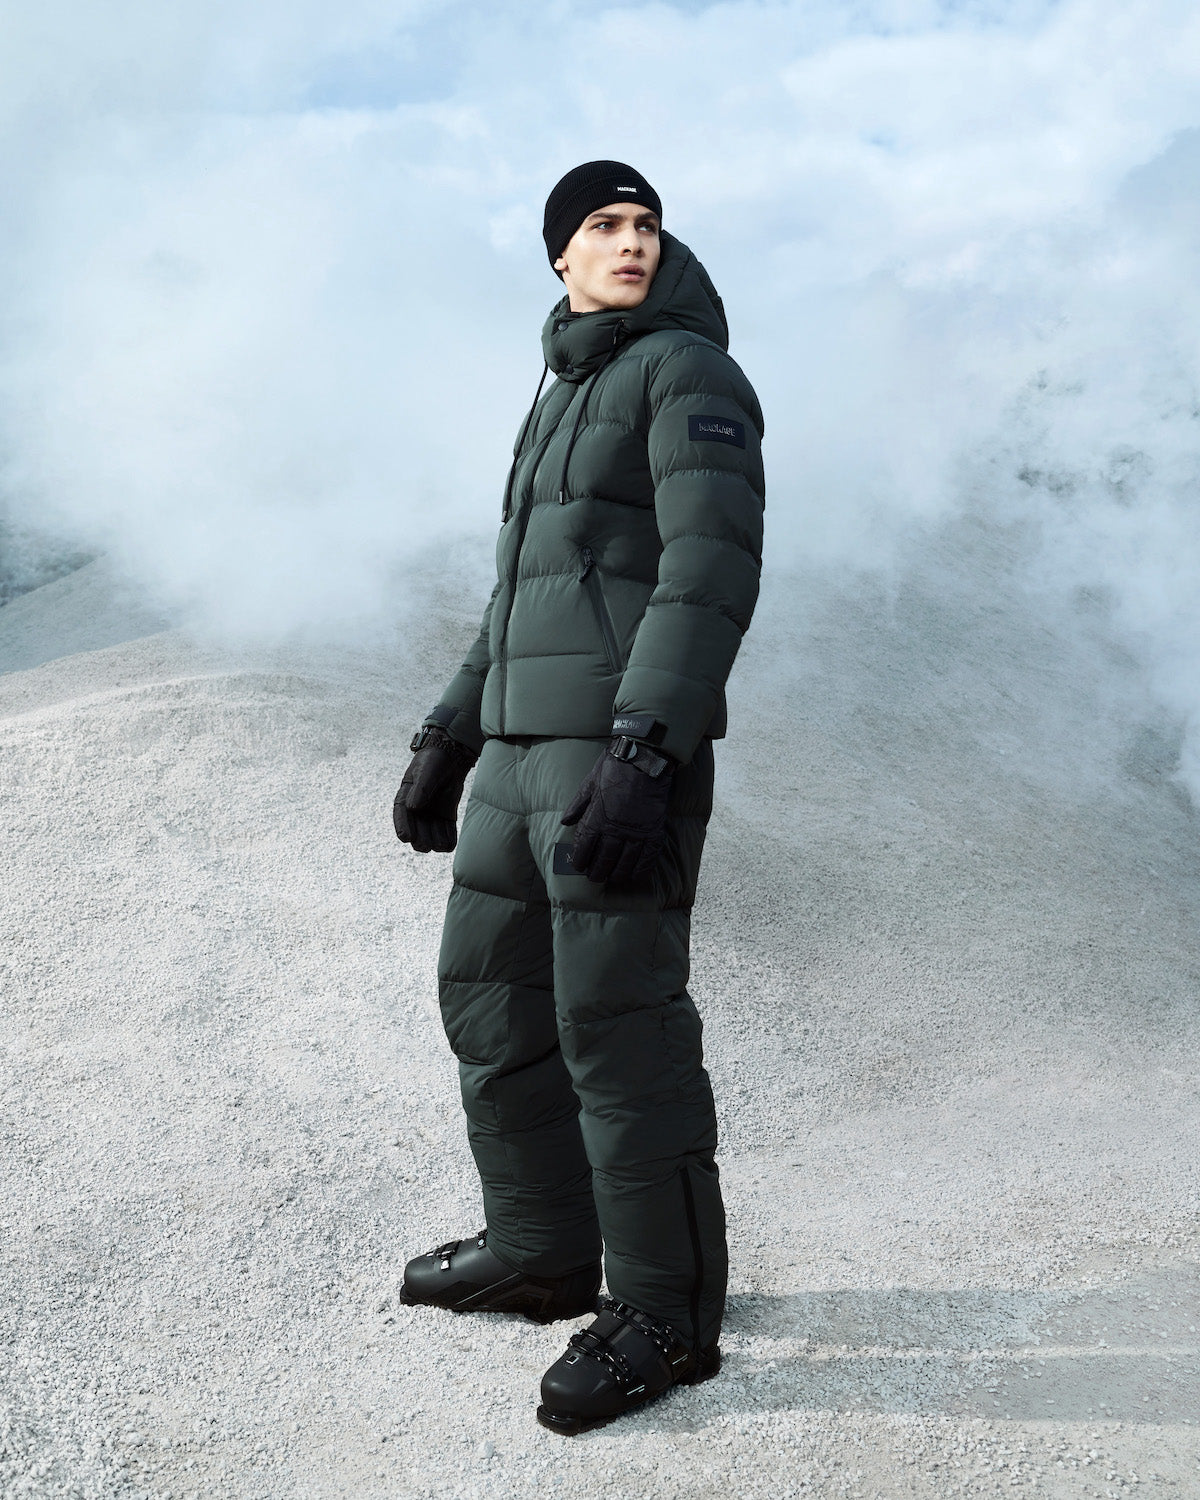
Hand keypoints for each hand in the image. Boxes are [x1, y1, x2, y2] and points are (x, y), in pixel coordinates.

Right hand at [393, 727, 476, 852]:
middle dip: (420, 838)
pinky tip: (449, 846)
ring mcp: (432, 813)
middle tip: (425, 846)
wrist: (451, 758)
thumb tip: (413, 808)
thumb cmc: (434, 762)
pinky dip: (448, 839)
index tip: (405, 838)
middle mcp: (417, 808)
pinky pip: (446, 831)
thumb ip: (421, 788)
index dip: (402, 827)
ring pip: (431, 832)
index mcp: (406, 796)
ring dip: (434, 841)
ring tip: (440, 846)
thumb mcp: (426, 772)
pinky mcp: (446, 815)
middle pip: (416, 828)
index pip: (401, 814)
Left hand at [561, 738, 673, 883]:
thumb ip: (577, 805)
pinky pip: (648, 856)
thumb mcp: (589, 783)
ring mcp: (636, 831)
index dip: (580, 860)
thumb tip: (564, 821)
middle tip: (594, 877)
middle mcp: (616, 829)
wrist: (644, 758)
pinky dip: (641, 868)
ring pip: (625, 862)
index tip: (578, 866)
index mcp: (597, 817)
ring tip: (613, 878)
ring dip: (618, 873)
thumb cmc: (614, 767)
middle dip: (597, 871)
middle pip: (604, 859)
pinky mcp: (653, 830)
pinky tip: (636, 874)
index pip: (585, 847)